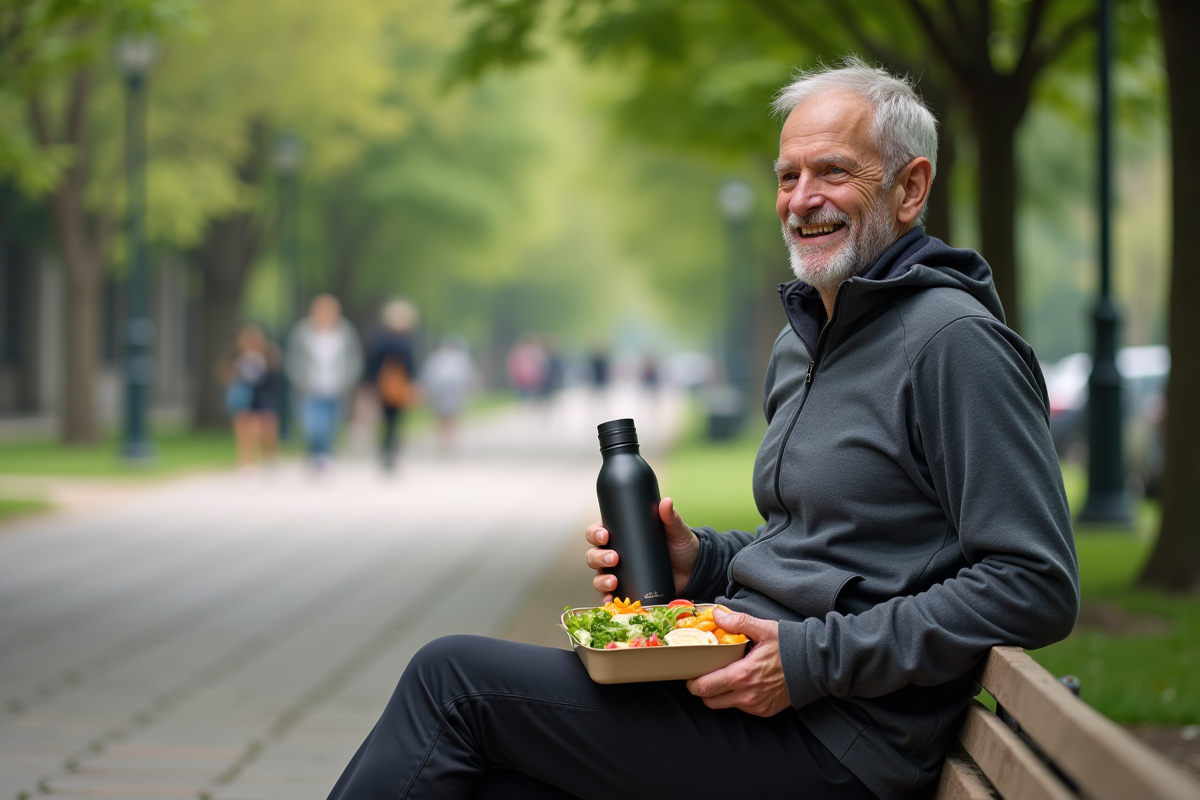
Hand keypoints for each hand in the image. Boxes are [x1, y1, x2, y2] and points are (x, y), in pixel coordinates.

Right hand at [584, 497, 698, 601]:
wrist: (693, 570)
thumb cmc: (681, 546)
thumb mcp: (675, 530)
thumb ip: (670, 517)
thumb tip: (666, 502)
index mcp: (621, 535)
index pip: (598, 532)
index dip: (595, 533)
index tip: (605, 535)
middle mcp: (615, 553)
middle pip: (593, 555)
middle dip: (598, 557)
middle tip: (614, 558)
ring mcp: (620, 573)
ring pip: (598, 576)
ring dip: (601, 580)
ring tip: (613, 581)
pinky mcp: (627, 590)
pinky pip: (609, 596)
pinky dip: (606, 598)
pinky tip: (609, 600)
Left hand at [686, 610, 790, 716]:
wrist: (816, 666)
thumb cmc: (790, 647)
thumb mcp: (764, 629)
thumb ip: (738, 622)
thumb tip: (716, 615)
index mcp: (743, 674)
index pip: (706, 687)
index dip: (693, 683)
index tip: (691, 675)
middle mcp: (748, 695)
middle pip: (710, 701)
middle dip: (703, 690)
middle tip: (703, 676)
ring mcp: (756, 706)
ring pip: (725, 706)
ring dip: (719, 695)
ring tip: (723, 677)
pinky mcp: (765, 711)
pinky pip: (741, 708)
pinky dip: (736, 698)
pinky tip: (743, 684)